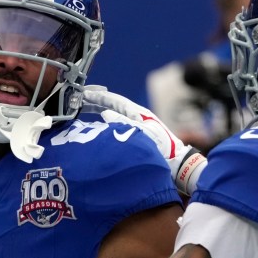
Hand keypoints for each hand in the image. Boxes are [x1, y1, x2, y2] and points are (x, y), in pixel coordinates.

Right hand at [84, 87, 206, 195]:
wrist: (177, 163)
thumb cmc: (163, 149)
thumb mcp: (141, 133)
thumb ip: (122, 122)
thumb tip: (104, 113)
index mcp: (138, 113)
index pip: (114, 100)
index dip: (99, 96)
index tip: (85, 94)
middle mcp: (136, 117)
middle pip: (113, 106)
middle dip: (96, 103)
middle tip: (80, 102)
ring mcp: (137, 127)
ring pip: (114, 116)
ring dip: (99, 113)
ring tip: (85, 113)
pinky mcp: (137, 137)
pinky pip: (116, 127)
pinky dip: (105, 125)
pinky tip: (98, 130)